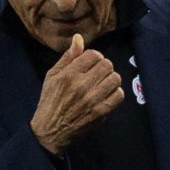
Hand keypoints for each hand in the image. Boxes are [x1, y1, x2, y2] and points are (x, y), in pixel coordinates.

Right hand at [30, 34, 123, 154]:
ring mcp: (92, 99)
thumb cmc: (50, 101)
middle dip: (104, 67)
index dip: (95, 57)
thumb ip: (68, 57)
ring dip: (111, 79)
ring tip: (103, 84)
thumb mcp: (52, 76)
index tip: (91, 64)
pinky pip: (119, 95)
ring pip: (115, 78)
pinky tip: (107, 95)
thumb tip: (78, 38)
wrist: (50, 131)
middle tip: (98, 74)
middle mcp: (81, 85)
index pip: (94, 55)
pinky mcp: (100, 112)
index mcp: (68, 74)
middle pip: (107, 65)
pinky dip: (115, 93)